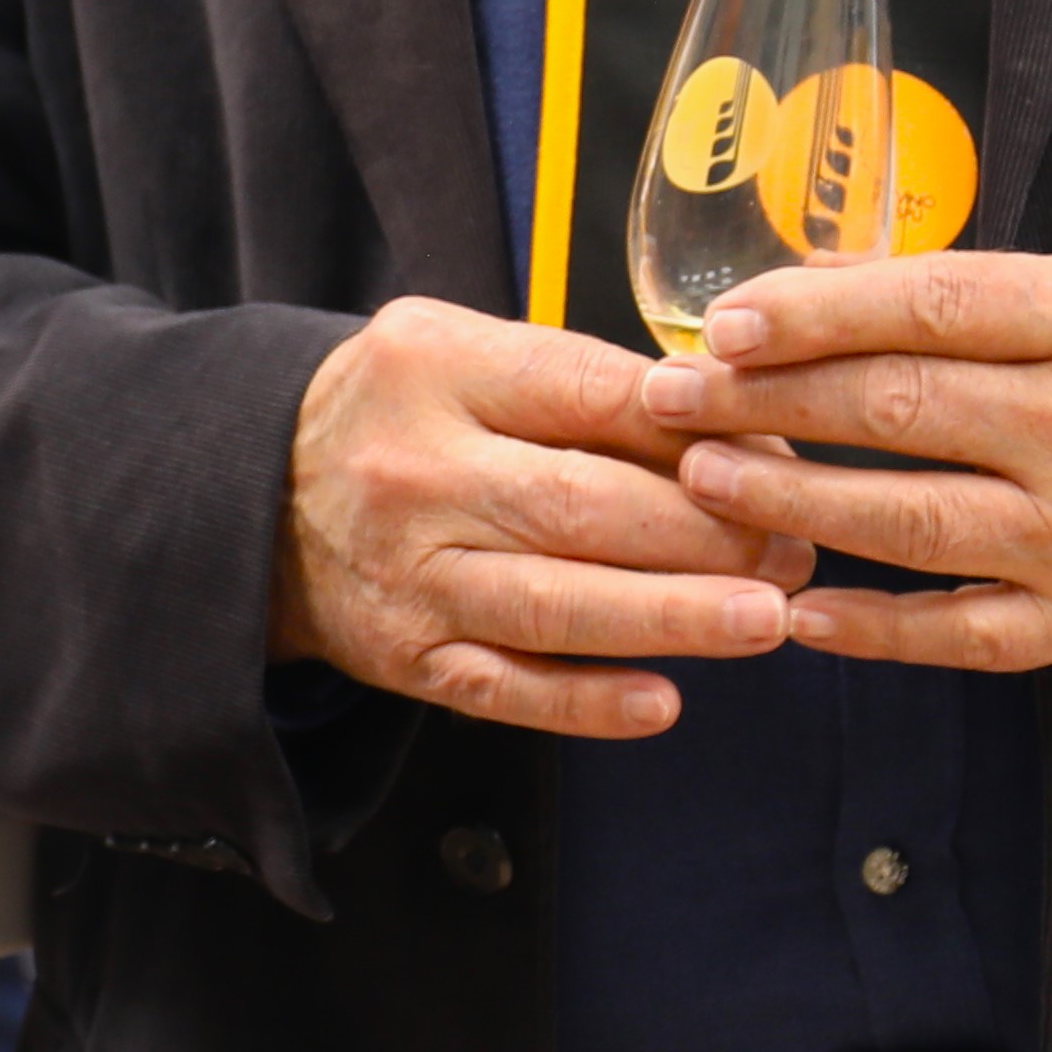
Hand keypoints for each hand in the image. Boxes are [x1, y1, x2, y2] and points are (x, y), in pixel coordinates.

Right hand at [270, 297, 813, 735]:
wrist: (254, 496)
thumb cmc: (397, 413)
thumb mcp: (461, 349)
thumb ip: (577, 378)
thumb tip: (728, 424)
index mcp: (435, 369)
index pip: (586, 392)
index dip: (694, 426)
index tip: (779, 450)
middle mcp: (415, 472)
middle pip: (582, 505)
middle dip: (707, 531)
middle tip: (797, 546)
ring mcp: (408, 574)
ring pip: (554, 604)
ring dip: (672, 616)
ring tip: (770, 618)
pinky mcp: (405, 656)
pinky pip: (504, 688)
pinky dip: (586, 701)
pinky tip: (664, 701)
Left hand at [636, 253, 1051, 672]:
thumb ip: (991, 294)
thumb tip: (833, 288)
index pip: (928, 304)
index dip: (811, 312)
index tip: (722, 323)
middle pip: (896, 409)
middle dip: (761, 405)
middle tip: (664, 401)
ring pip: (907, 524)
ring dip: (788, 506)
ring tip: (701, 485)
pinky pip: (964, 633)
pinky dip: (873, 629)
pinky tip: (797, 615)